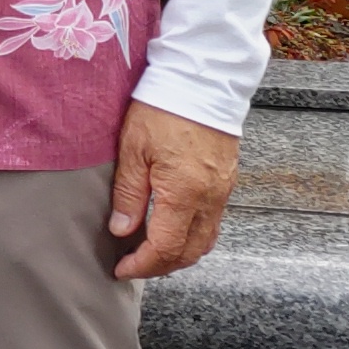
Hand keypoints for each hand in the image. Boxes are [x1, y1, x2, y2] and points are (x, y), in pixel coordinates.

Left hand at [108, 103, 237, 278]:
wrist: (202, 80)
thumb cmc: (163, 108)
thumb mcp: (133, 149)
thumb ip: (129, 194)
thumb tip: (122, 230)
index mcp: (184, 192)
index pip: (166, 247)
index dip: (143, 265)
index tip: (122, 269)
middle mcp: (209, 198)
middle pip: (190, 252)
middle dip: (161, 266)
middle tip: (134, 266)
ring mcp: (222, 191)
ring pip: (205, 240)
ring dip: (179, 254)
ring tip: (150, 252)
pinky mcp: (227, 181)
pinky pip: (213, 222)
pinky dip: (193, 235)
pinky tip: (172, 229)